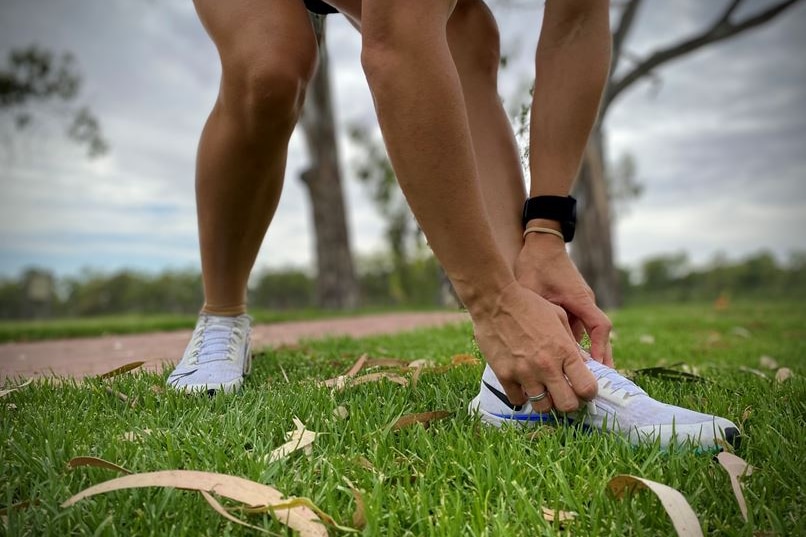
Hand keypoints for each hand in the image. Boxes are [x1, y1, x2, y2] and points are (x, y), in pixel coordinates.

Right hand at [471, 281, 597, 412]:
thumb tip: (583, 364)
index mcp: (565, 350)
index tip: (584, 388)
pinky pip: (517, 400)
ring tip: (543, 391)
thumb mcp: (559, 317)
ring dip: (546, 402)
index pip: (587, 388)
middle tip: (565, 394)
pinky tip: (523, 386)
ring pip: (542, 408)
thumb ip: (572, 343)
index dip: (589, 392)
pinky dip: (522, 397)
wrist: (495, 300)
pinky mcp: (504, 375)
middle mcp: (547, 366)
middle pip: (568, 405)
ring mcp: (524, 373)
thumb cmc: (529, 305)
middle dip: (570, 402)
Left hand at [515, 233, 613, 366]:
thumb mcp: (534, 292)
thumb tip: (538, 344)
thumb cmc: (535, 264)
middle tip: (598, 381)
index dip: (601, 348)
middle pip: (598, 334)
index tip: (598, 368)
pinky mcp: (572, 301)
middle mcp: (584, 301)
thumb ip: (540, 316)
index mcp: (580, 299)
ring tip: (580, 376)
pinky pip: (576, 324)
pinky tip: (564, 357)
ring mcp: (579, 301)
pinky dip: (572, 340)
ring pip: (585, 331)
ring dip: (584, 350)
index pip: (599, 326)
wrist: (539, 243)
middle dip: (600, 357)